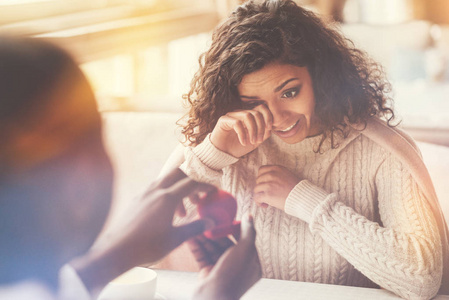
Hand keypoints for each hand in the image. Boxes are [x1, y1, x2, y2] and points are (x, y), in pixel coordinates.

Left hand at [70, 168, 216, 294]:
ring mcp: (143, 194)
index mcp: (167, 198)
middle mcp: (155, 191)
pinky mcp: (135, 200)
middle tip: (197, 198)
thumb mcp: (176, 239)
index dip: (205, 186)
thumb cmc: (147, 246)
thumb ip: (195, 227)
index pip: (192, 183)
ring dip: (177, 190)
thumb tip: (211, 222)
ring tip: (181, 213)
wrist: (115, 251)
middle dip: (191, 182)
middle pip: (178, 174)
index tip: (213, 192)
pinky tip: (164, 214)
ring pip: (165, 181)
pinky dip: (165, 195)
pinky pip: (154, 189)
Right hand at [190, 215, 261, 299]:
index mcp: (250, 263)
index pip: (243, 241)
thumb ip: (248, 232)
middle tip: (206, 220)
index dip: (234, 229)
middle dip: (215, 232)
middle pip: (226, 244)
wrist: (213, 298)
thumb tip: (249, 216)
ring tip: (195, 224)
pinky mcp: (208, 273)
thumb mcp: (244, 250)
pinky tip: (190, 235)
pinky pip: (202, 256)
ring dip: (204, 237)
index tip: (224, 218)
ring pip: (212, 249)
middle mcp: (237, 267)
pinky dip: (196, 246)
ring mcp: (222, 270)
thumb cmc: (232, 275)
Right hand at [210, 104, 271, 157]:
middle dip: (260, 127)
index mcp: (249, 116)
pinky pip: (237, 122)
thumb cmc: (238, 147)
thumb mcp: (255, 141)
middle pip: (256, 113)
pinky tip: (243, 142)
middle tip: (259, 140)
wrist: (223, 154)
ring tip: (251, 142)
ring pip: (247, 116)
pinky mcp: (223, 120)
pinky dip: (242, 134)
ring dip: (253, 130)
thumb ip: (264, 134)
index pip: (261, 108)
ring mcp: (231, 115)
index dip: (268, 116)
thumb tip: (270, 127)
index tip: (269, 128)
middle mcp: (240, 113)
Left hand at [253, 165, 299, 209]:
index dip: (261, 178)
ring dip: (260, 195)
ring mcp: (269, 184)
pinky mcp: (268, 194)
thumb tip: (266, 179)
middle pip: (258, 180)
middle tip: (267, 194)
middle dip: (261, 187)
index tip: (265, 184)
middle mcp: (271, 175)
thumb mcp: (287, 175)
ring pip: (256, 189)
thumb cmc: (297, 189)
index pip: (261, 170)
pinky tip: (265, 205)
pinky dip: (259, 202)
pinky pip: (257, 198)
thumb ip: (277, 174)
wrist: (303, 197)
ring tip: (266, 201)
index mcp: (277, 169)